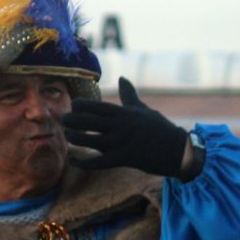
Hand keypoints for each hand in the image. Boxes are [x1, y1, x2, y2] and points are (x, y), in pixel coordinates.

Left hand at [61, 77, 198, 178]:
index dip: (82, 105)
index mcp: (124, 113)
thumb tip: (122, 78)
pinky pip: (99, 162)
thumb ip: (129, 95)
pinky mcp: (124, 159)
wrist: (177, 150)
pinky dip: (84, 162)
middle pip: (89, 121)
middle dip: (73, 120)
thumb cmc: (159, 128)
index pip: (97, 106)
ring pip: (90, 140)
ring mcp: (121, 143)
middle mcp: (120, 126)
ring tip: (67, 136)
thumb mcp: (143, 109)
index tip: (74, 105)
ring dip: (75, 138)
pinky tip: (73, 160)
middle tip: (62, 119)